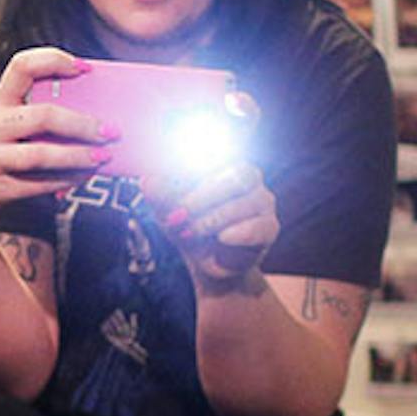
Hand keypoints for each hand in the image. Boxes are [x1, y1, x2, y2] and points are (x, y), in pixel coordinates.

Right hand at [0, 48, 110, 233]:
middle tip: (110, 129)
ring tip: (103, 157)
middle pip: (44, 116)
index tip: (84, 67)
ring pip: (44, 155)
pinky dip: (66, 181)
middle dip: (83, 123)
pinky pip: (39, 184)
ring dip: (80, 156)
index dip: (55, 61)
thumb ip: (22, 114)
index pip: (23, 67)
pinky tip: (83, 176)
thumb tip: (78, 115)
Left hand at [146, 161, 279, 285]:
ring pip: (244, 203)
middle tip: (178, 214)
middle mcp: (248, 178)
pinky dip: (236, 233)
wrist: (204, 264)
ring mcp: (262, 202)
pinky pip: (257, 227)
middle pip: (237, 176)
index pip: (219, 151)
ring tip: (190, 232)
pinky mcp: (269, 228)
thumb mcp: (166, 210)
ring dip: (212, 219)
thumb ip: (159, 194)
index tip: (179, 169)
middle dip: (202, 197)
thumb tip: (147, 180)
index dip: (202, 158)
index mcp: (223, 164)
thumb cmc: (188, 227)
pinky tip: (221, 238)